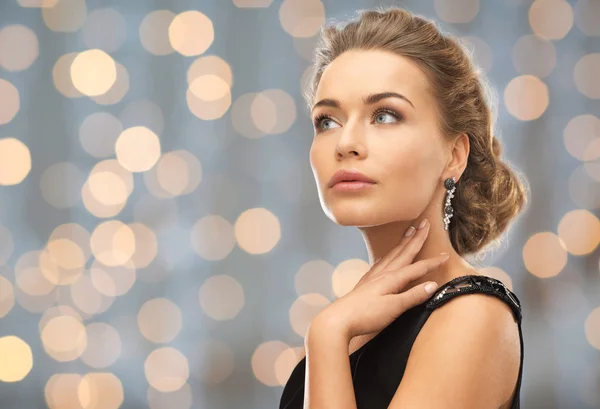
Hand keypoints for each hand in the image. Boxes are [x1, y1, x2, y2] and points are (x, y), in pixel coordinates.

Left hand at [314, 219, 448, 339]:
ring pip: (392, 255)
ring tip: (409, 232)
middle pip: (403, 253)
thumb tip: (432, 285)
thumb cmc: (366, 316)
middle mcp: (383, 274)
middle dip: (416, 238)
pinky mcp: (365, 284)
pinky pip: (380, 264)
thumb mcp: (394, 308)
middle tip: (425, 223)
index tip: (446, 255)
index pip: (417, 267)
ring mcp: (373, 278)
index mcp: (392, 279)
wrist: (338, 321)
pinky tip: (386, 257)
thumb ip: (413, 296)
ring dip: (403, 243)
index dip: (432, 262)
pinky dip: (387, 257)